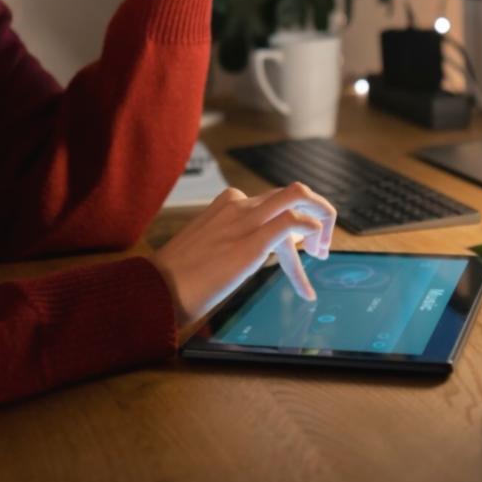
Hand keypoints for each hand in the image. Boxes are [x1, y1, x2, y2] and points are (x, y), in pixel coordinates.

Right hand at [148, 183, 336, 328]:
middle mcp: (238, 204)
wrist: (157, 289)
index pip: (273, 202)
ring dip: (322, 218)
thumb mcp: (207, 248)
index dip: (295, 225)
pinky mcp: (251, 242)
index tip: (302, 249)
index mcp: (227, 203)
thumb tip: (250, 254)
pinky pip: (294, 222)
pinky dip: (313, 233)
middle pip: (293, 192)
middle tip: (321, 245)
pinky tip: (314, 255)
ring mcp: (245, 220)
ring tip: (324, 249)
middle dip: (317, 212)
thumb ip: (231, 242)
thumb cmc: (177, 277)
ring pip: (299, 196)